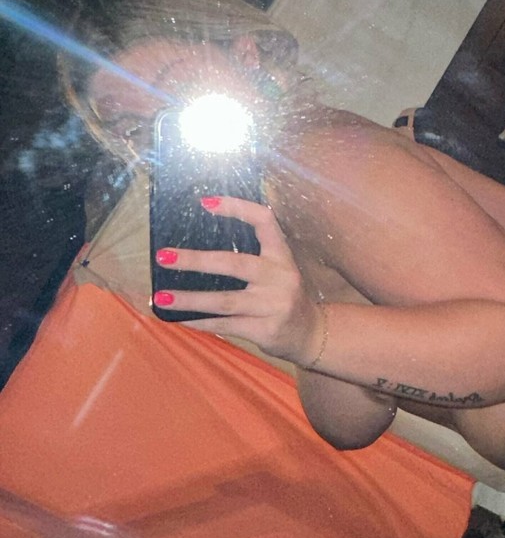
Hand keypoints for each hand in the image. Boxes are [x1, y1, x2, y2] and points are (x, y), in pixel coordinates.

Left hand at [153, 196, 323, 365]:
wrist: (311, 334)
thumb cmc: (283, 298)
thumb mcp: (277, 272)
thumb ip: (250, 259)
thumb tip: (194, 253)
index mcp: (282, 256)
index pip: (265, 221)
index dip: (237, 208)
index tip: (205, 203)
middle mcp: (281, 278)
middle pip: (234, 264)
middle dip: (196, 260)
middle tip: (163, 257)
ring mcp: (275, 306)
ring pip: (225, 301)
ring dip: (190, 299)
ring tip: (161, 298)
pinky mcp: (267, 330)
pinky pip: (227, 325)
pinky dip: (201, 323)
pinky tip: (181, 319)